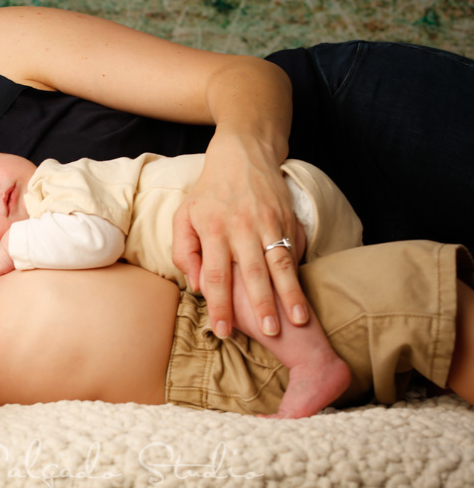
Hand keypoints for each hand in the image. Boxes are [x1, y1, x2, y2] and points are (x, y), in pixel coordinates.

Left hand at [172, 141, 309, 337]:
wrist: (244, 153)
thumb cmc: (209, 192)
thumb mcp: (184, 216)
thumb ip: (184, 251)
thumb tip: (197, 284)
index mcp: (213, 229)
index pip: (216, 275)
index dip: (220, 305)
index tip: (223, 331)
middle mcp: (243, 228)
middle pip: (253, 273)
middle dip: (262, 306)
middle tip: (270, 333)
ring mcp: (270, 223)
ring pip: (282, 264)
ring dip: (291, 294)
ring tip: (299, 320)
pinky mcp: (289, 219)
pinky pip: (295, 250)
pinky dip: (299, 274)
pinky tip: (302, 296)